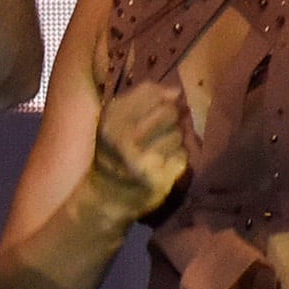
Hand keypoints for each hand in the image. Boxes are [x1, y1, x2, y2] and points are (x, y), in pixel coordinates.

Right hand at [85, 77, 190, 223]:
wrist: (106, 196)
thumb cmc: (114, 152)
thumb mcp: (115, 120)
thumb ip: (143, 98)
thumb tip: (177, 92)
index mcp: (111, 121)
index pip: (151, 92)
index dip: (158, 99)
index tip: (150, 112)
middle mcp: (125, 140)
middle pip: (169, 112)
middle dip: (168, 120)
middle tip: (155, 134)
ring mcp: (143, 161)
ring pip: (178, 135)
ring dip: (173, 141)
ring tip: (156, 151)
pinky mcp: (159, 179)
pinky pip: (182, 156)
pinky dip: (175, 159)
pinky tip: (161, 165)